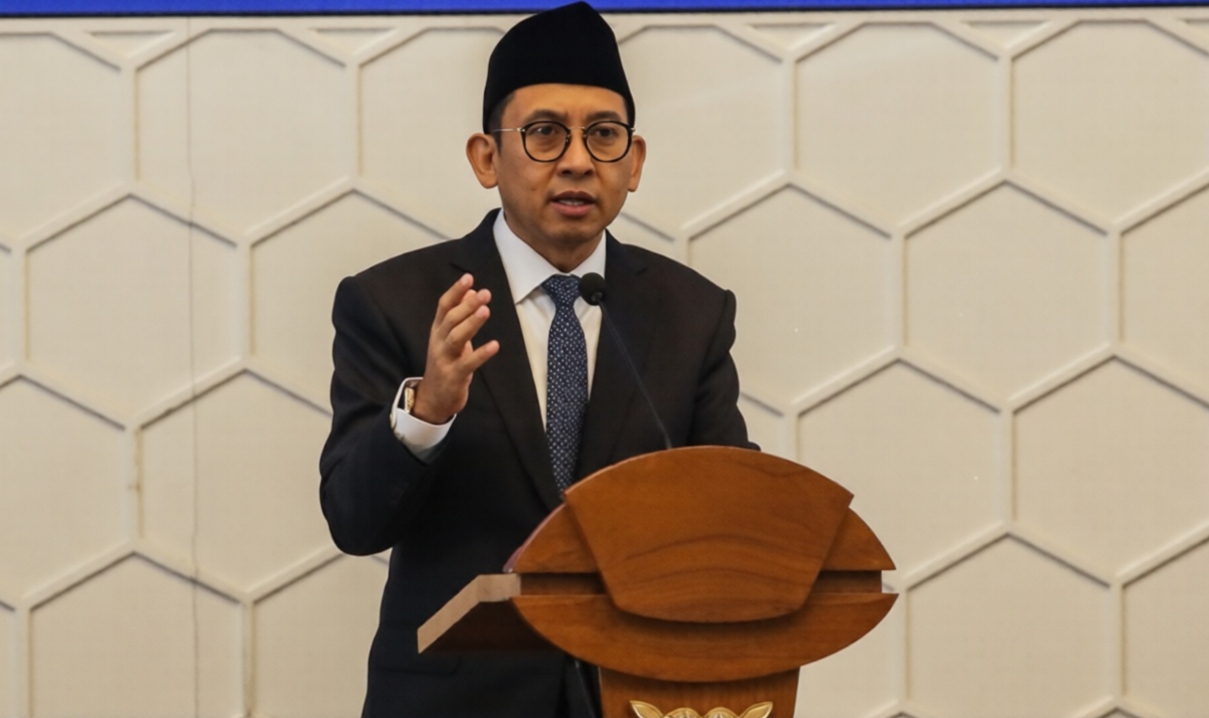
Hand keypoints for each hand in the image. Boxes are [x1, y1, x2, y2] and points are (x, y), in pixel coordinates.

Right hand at [412, 274, 499, 422]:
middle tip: (484, 293)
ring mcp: (444, 359)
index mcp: (437, 330)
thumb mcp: (450, 337)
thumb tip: (471, 291)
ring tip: (485, 311)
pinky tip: (495, 345)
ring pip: (456, 338)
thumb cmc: (445, 363)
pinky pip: (468, 363)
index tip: (468, 278)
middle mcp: (438, 342)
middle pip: (450, 320)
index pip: (443, 306)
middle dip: (467, 305)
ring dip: (471, 324)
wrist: (433, 398)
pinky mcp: (454, 376)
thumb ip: (460, 315)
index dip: (455, 291)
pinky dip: (481, 354)